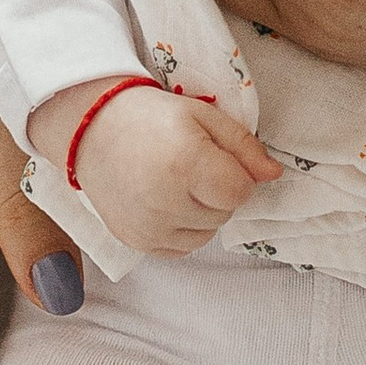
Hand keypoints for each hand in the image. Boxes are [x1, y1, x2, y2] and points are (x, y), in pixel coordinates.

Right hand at [34, 77, 280, 256]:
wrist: (91, 129)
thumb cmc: (151, 116)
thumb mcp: (203, 116)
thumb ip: (243, 147)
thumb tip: (274, 175)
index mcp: (186, 164)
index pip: (240, 192)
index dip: (235, 174)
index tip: (214, 157)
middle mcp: (165, 202)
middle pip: (224, 214)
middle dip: (216, 192)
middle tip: (189, 164)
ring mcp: (148, 227)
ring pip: (205, 235)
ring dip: (200, 213)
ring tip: (174, 182)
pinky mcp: (136, 242)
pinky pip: (180, 248)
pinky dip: (180, 228)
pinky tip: (163, 200)